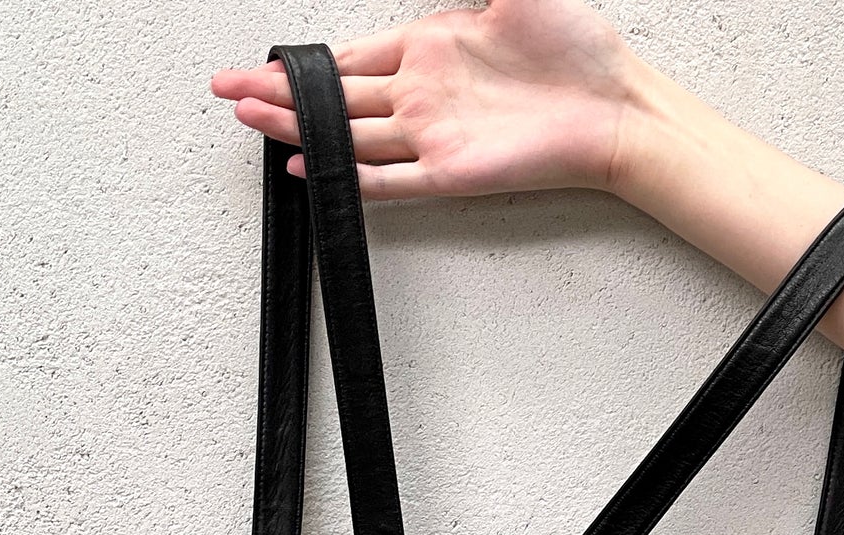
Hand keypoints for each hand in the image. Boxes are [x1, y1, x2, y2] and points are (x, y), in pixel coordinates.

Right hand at [210, 0, 655, 198]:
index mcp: (430, 46)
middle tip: (227, 93)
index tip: (263, 63)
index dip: (305, 64)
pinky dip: (345, 176)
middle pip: (333, 98)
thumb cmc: (576, 46)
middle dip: (277, 95)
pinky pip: (386, 180)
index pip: (350, 58)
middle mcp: (423, 94)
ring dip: (294, 129)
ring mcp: (432, 136)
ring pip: (345, 135)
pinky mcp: (450, 174)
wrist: (615, 105)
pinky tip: (308, 171)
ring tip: (247, 121)